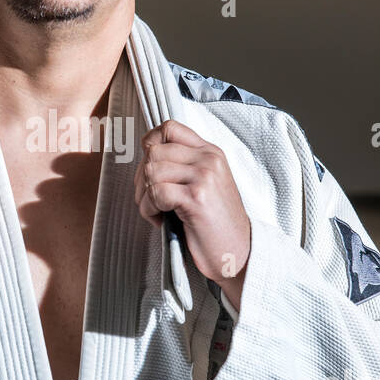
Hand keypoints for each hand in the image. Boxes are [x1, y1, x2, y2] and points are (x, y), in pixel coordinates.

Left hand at [133, 120, 251, 311]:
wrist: (238, 252)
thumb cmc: (214, 223)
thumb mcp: (204, 184)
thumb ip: (182, 166)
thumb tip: (145, 156)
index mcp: (210, 151)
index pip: (169, 128)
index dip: (150, 145)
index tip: (150, 172)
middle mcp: (208, 159)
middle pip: (153, 152)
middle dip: (142, 180)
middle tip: (150, 202)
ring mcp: (204, 176)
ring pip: (150, 171)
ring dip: (144, 197)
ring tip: (157, 213)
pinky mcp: (196, 197)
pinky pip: (155, 193)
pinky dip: (149, 210)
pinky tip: (161, 221)